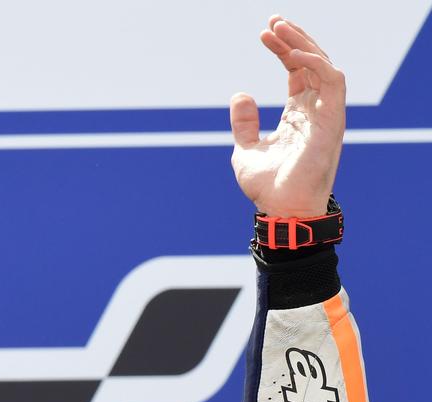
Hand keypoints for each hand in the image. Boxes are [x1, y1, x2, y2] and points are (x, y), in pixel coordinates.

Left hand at [229, 16, 344, 217]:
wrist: (279, 209)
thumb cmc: (267, 186)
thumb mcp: (246, 148)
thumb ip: (245, 123)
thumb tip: (241, 95)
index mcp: (299, 114)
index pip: (297, 71)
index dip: (283, 49)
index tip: (265, 33)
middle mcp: (316, 110)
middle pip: (312, 62)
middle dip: (294, 38)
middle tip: (273, 21)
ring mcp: (326, 114)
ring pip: (324, 65)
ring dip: (303, 43)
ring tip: (279, 28)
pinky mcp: (332, 120)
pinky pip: (331, 81)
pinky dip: (314, 63)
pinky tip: (290, 53)